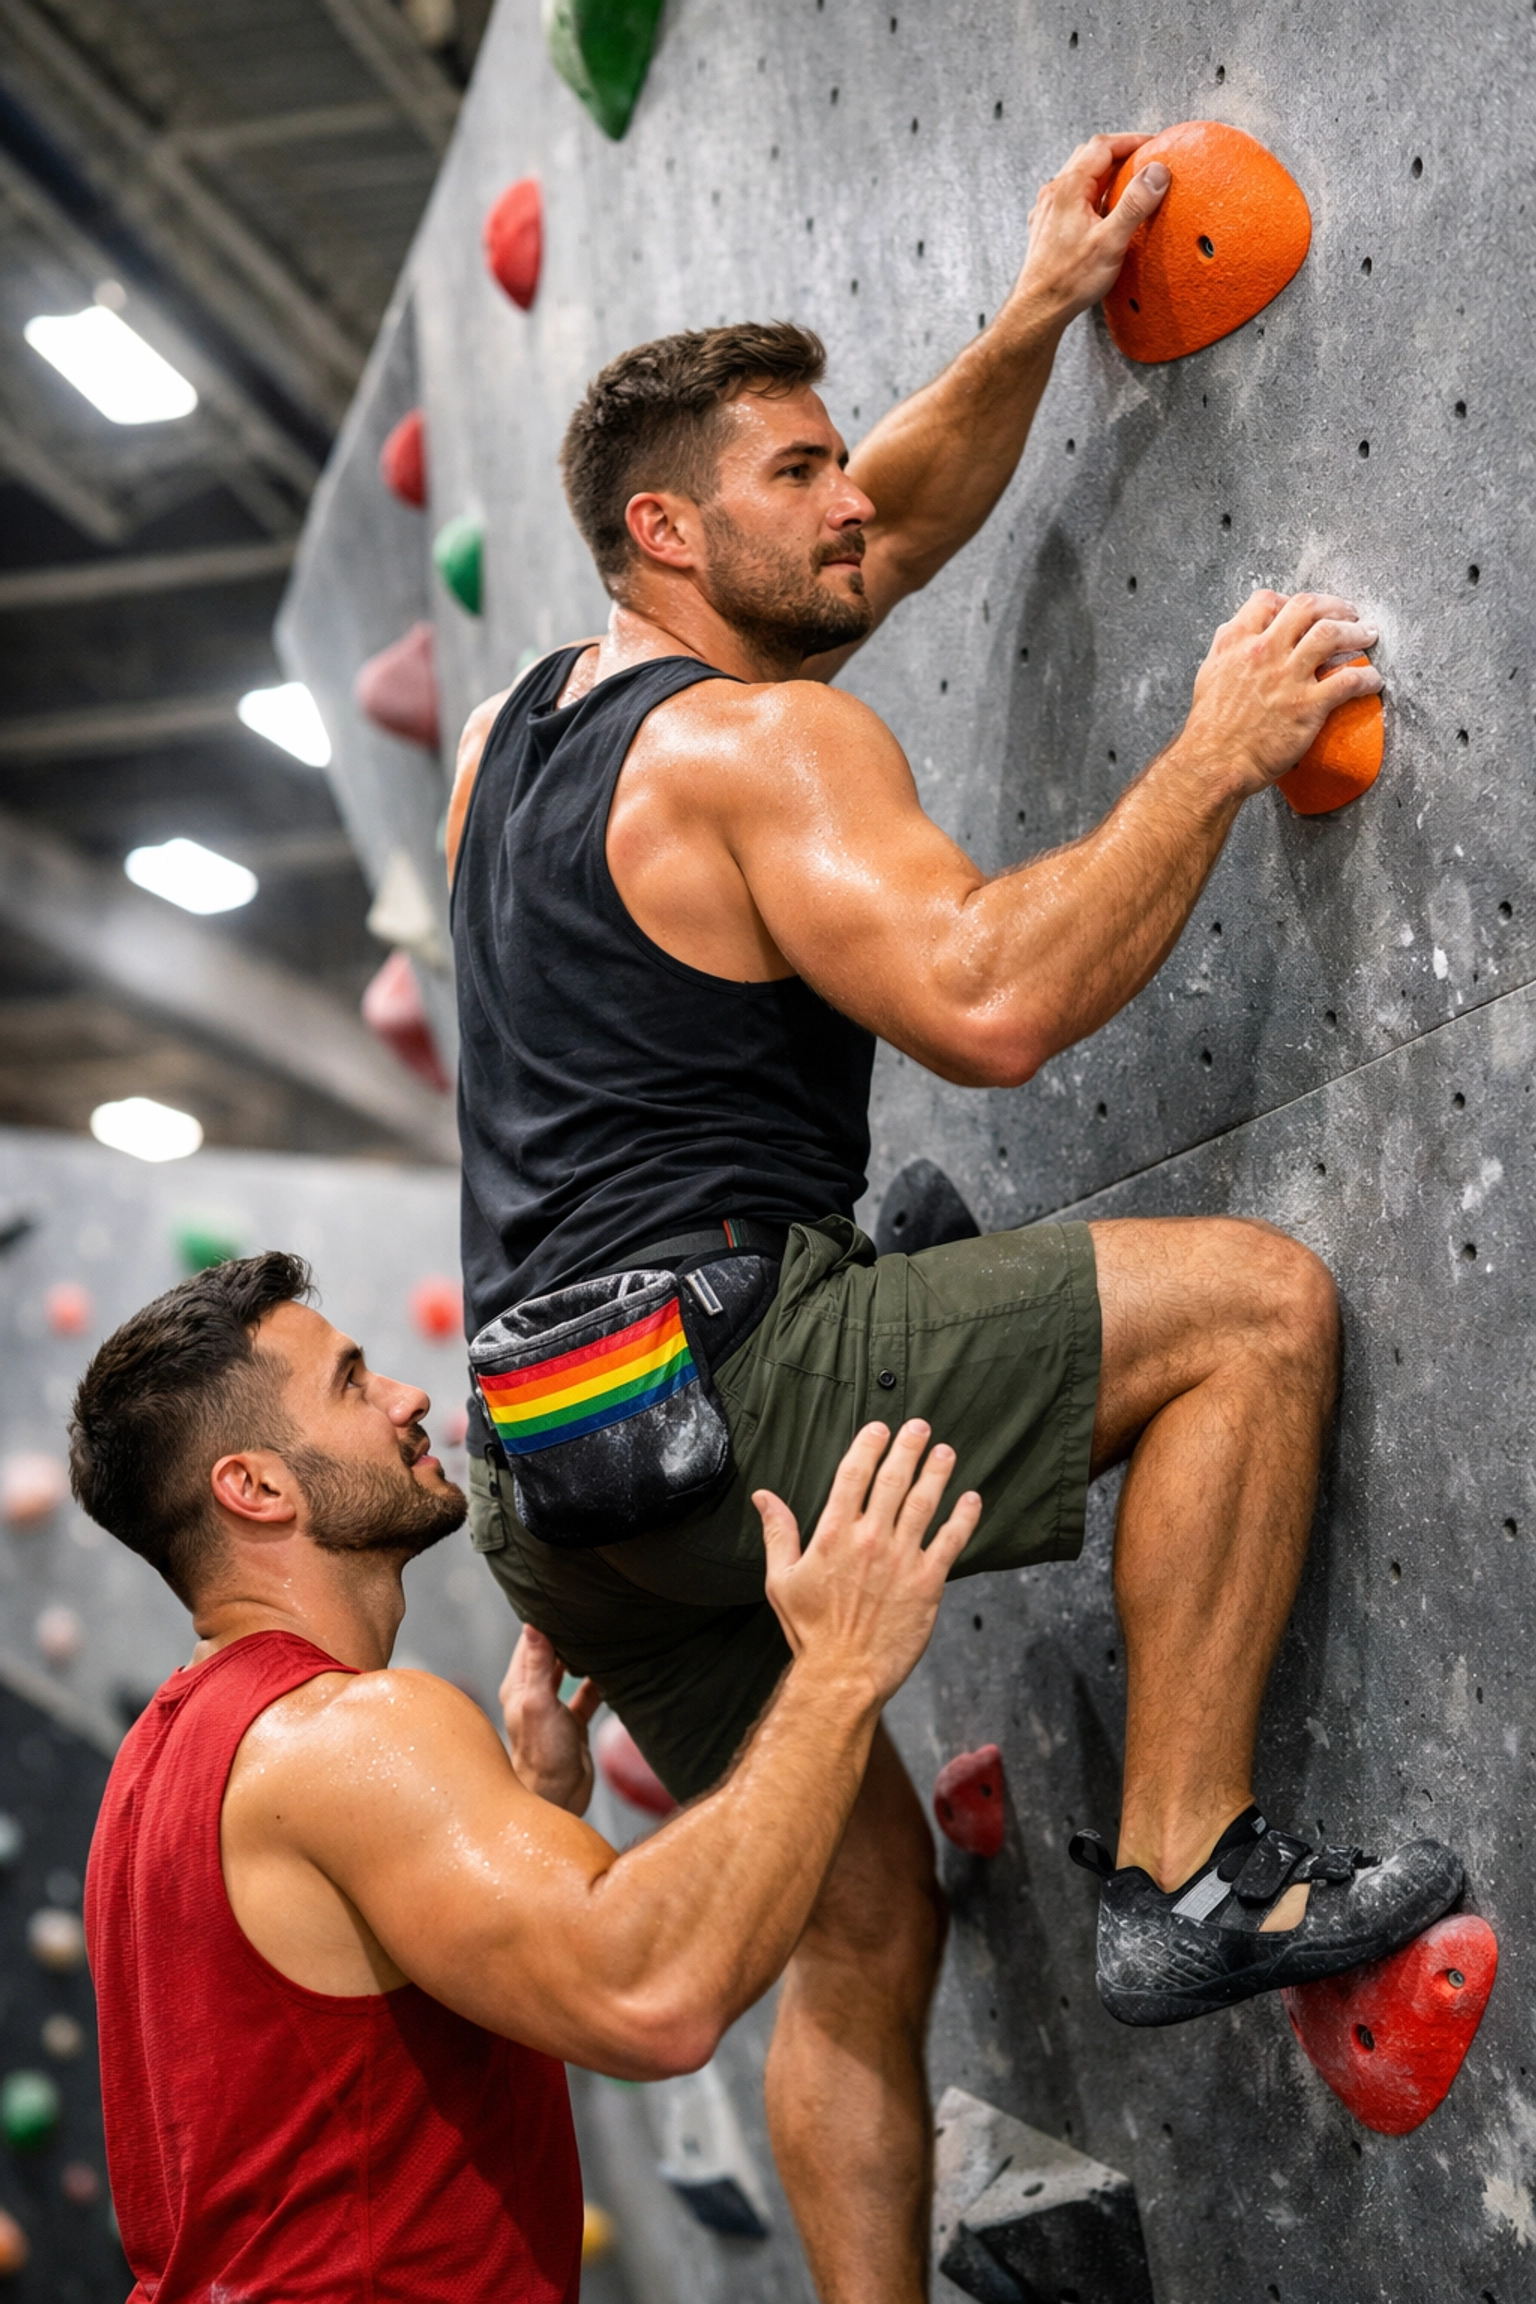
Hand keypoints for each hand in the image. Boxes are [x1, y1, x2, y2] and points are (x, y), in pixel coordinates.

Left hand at [499, 1627, 600, 1814]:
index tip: (563, 1599)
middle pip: (551, 1654)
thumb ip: (538, 1664)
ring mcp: (555, 1708)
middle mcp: (534, 1694)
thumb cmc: (542, 1753)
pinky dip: (600, 1682)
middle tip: (590, 1612)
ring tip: (606, 1635)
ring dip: (585, 1658)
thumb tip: (532, 1623)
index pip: (531, 1642)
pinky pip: (589, 1695)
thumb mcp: (538, 1703)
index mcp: (519, 1685)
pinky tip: (616, 1671)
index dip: (545, 1620)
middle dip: (568, 1635)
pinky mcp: (573, 1723)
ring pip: (571, 1672)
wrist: (558, 1798)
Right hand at [754, 1421, 980, 1707]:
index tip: (879, 1428)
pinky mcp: (928, 1583)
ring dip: (937, 1473)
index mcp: (834, 1534)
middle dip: (909, 1448)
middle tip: (920, 1427)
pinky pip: (951, 1541)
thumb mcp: (780, 1579)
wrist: (844, 1674)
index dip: (869, 1446)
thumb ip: (777, 1532)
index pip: (854, 1474)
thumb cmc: (810, 1630)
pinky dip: (963, 1517)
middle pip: (893, 1480)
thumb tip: (763, 1496)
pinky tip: (971, 1498)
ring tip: (945, 1452)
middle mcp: (871, 1539)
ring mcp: (902, 1559)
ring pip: (925, 1503)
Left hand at [1016, 133, 1170, 325]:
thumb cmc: (1069, 280)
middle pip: (1089, 157)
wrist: (1038, 309)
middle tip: (1142, 161)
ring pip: (1078, 177)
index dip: (1131, 141)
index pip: (1103, 146)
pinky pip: (1071, 198)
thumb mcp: (1111, 241)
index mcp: (1069, 188)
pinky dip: (1091, 194)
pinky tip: (1101, 211)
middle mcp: (1054, 193)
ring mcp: (1047, 210)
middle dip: (1118, 153)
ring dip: (1104, 174)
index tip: (1152, 145)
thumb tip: (1157, 172)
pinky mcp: (1046, 227)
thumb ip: (1135, 204)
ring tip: (1126, 184)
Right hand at [1180, 591, 1384, 796]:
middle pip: (1307, 607)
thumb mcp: (1209, 674)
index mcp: (1236, 642)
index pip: (1266, 600)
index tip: (1304, 611)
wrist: (1214, 763)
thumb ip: (1227, 650)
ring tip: (1367, 635)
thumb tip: (1238, 636)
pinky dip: (1366, 678)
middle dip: (1334, 606)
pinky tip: (1372, 681)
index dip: (1289, 601)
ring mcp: (1287, 677)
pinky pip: (1348, 681)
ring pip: (1332, 634)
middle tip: (1348, 614)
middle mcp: (1263, 652)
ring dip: (1356, 631)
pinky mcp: (1307, 705)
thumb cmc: (1210, 727)